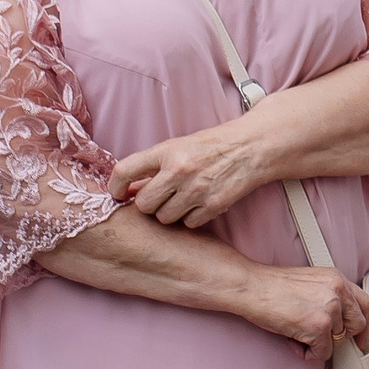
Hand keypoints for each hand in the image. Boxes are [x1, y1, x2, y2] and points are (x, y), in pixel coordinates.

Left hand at [114, 123, 270, 229]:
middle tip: (160, 198)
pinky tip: (200, 203)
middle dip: (149, 205)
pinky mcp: (214, 204)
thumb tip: (129, 191)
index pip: (124, 171)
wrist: (252, 147)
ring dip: (171, 213)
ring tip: (183, 199)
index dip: (115, 187)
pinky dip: (193, 217)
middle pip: (144, 204)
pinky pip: (189, 223)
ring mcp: (197, 189)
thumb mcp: (179, 147)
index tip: (118, 194)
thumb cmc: (212, 146)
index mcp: (167, 151)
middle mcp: (179, 170)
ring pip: (165, 218)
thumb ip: (153, 166)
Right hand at [242, 262, 368, 360]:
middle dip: (341, 336)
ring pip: (338, 341)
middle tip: (323, 339)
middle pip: (357, 324)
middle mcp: (338, 291)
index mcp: (337, 279)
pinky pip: (323, 353)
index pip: (365, 304)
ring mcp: (330, 309)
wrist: (251, 287)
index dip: (363, 324)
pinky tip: (293, 342)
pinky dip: (308, 353)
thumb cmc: (272, 286)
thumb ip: (329, 295)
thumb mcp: (311, 282)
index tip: (360, 337)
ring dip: (318, 344)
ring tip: (298, 335)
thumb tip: (337, 318)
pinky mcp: (318, 327)